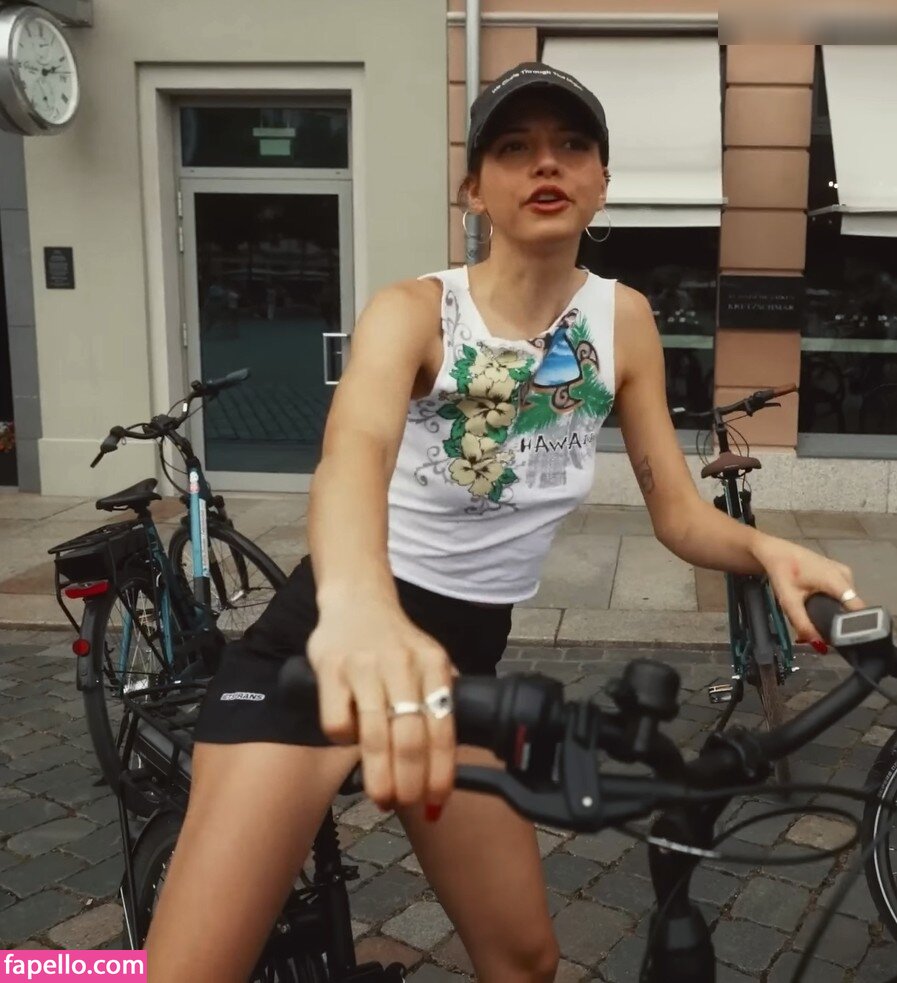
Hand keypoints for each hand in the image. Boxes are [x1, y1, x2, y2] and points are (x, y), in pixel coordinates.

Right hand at [306, 596, 454, 813]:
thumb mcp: (429, 660)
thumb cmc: (395, 641)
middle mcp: (402, 664)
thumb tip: (450, 758)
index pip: (443, 728)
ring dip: (379, 776)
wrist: (356, 598)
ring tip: (381, 798)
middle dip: (409, 783)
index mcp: (434, 664)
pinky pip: (337, 723)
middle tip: (405, 804)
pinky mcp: (330, 669)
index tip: (437, 800)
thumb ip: (440, 697)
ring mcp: (364, 666)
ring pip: (374, 735)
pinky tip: (349, 742)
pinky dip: (344, 742)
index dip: (440, 771)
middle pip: (409, 738)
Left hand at [754, 535, 864, 642]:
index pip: (857, 609)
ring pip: (847, 601)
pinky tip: (819, 605)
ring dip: (835, 611)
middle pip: (852, 607)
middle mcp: (846, 576)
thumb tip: (818, 645)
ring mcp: (845, 572)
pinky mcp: (840, 572)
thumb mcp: (789, 601)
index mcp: (837, 580)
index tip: (843, 639)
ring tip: (817, 618)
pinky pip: (843, 593)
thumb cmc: (782, 572)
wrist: (775, 552)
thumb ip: (803, 624)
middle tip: (822, 632)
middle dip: (839, 621)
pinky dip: (833, 602)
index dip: (853, 626)